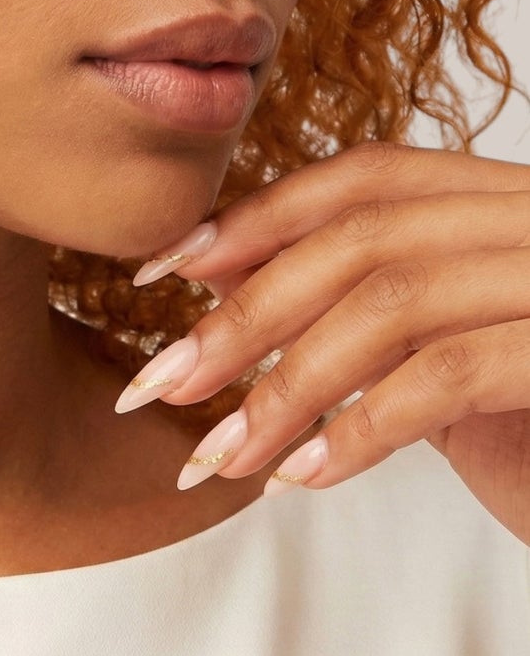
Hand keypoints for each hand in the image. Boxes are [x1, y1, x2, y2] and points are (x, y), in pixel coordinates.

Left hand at [116, 140, 529, 544]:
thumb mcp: (437, 353)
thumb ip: (353, 303)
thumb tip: (211, 272)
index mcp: (505, 201)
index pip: (361, 179)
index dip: (253, 218)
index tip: (159, 274)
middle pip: (360, 240)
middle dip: (244, 315)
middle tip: (160, 384)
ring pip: (392, 304)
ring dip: (285, 388)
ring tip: (219, 457)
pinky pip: (450, 374)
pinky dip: (360, 428)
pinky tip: (303, 477)